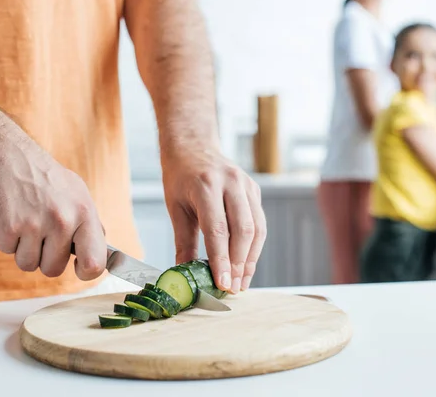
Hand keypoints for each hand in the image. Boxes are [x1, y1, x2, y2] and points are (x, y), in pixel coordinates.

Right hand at [0, 131, 106, 279]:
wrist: (9, 155)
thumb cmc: (46, 178)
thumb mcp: (78, 194)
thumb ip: (90, 225)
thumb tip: (103, 255)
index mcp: (84, 213)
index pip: (95, 263)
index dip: (87, 273)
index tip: (79, 269)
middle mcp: (62, 220)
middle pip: (53, 269)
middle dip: (45, 257)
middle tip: (41, 233)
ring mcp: (34, 224)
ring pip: (28, 264)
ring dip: (24, 249)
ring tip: (27, 222)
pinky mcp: (8, 227)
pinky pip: (7, 252)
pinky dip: (7, 239)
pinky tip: (12, 216)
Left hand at [161, 150, 266, 293]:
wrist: (194, 147)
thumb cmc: (180, 177)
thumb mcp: (176, 208)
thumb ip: (183, 241)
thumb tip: (185, 274)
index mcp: (205, 186)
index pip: (217, 230)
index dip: (221, 260)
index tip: (223, 284)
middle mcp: (230, 183)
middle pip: (243, 230)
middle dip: (240, 263)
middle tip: (234, 288)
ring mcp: (246, 185)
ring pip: (257, 227)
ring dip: (251, 258)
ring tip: (242, 281)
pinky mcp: (255, 190)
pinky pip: (260, 222)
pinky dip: (255, 245)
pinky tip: (247, 262)